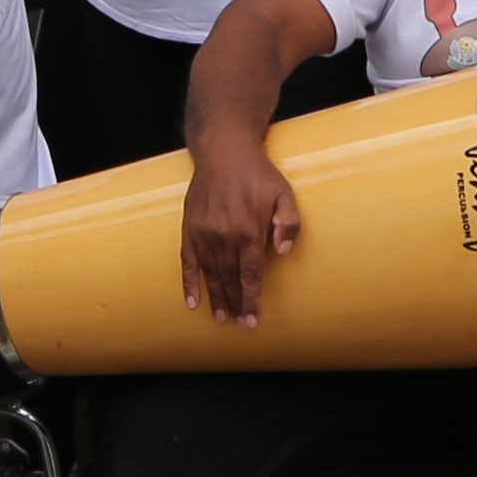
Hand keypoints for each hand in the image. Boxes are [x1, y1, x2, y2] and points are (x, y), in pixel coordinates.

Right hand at [178, 134, 302, 323]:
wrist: (223, 151)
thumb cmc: (258, 174)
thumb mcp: (284, 193)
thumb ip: (289, 223)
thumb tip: (283, 252)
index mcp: (248, 231)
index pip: (251, 275)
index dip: (252, 300)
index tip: (253, 320)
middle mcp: (224, 236)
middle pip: (231, 279)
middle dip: (236, 304)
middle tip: (240, 325)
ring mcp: (204, 234)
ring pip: (211, 274)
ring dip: (216, 298)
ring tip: (221, 318)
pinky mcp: (190, 229)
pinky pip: (187, 262)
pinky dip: (189, 283)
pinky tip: (192, 302)